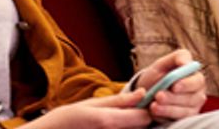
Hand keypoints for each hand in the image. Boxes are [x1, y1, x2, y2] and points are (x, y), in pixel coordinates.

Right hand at [27, 91, 151, 127]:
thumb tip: (143, 92)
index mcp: (109, 121)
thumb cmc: (68, 118)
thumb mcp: (93, 104)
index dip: (149, 108)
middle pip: (143, 127)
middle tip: (138, 107)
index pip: (145, 117)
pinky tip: (116, 124)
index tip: (147, 100)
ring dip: (134, 125)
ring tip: (124, 116)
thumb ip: (120, 101)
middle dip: (144, 117)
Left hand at [135, 49, 206, 122]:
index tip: (174, 86)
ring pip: (184, 112)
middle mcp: (198, 94)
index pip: (198, 81)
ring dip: (168, 109)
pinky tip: (154, 113)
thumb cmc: (159, 75)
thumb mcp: (165, 62)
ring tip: (153, 106)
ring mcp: (192, 108)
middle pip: (192, 99)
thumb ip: (178, 57)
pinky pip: (178, 121)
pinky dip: (165, 117)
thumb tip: (185, 62)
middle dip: (173, 98)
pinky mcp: (184, 120)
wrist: (147, 92)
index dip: (187, 84)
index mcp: (195, 77)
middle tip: (158, 96)